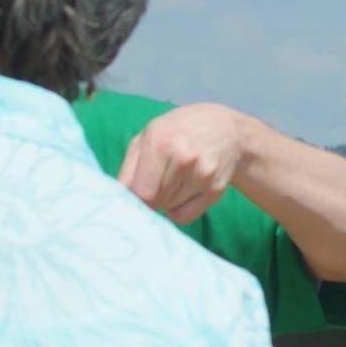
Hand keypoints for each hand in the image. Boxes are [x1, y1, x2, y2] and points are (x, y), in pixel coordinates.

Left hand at [118, 102, 254, 223]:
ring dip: (167, 200)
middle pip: (155, 201)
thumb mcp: (147, 137)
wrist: (226, 130)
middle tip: (160, 177)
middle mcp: (185, 158)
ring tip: (177, 177)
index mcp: (161, 142)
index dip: (134, 197)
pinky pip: (185, 216)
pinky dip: (181, 209)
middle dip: (152, 196)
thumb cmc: (178, 132)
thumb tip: (119, 200)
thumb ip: (128, 170)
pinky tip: (187, 190)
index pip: (142, 192)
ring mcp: (203, 175)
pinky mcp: (216, 190)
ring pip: (169, 209)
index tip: (135, 194)